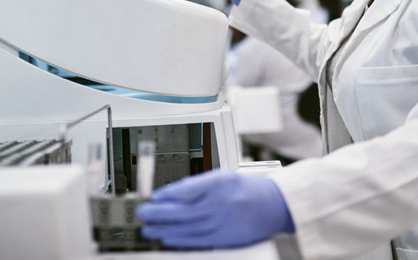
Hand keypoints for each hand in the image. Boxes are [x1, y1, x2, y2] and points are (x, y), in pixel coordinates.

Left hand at [137, 170, 294, 248]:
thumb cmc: (248, 189)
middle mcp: (221, 203)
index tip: (152, 197)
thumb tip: (172, 194)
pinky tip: (167, 238)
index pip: (186, 189)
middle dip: (159, 212)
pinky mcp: (225, 238)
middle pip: (183, 210)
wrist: (274, 204)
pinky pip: (198, 240)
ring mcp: (223, 222)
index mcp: (220, 183)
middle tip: (142, 212)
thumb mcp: (223, 177)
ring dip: (164, 228)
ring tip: (148, 228)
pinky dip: (180, 240)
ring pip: (187, 227)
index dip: (166, 194)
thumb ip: (199, 185)